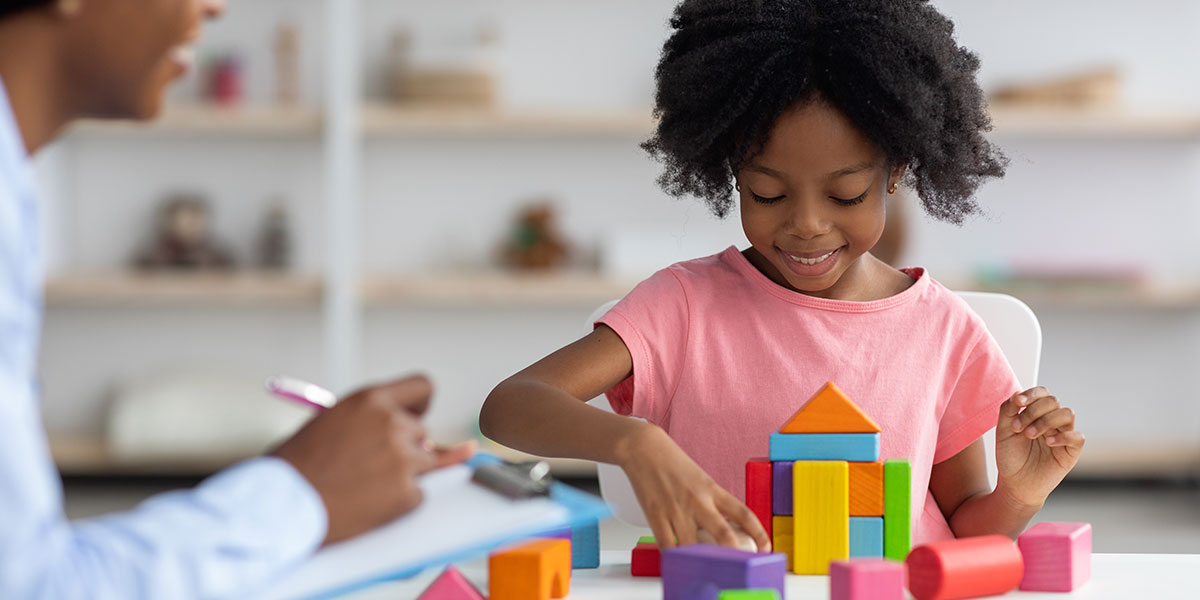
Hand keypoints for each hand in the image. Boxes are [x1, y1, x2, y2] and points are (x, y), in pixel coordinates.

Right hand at [272, 375, 474, 544]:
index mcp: (371, 400)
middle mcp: (392, 424)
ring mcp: (402, 459)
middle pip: (422, 432)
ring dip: (404, 474)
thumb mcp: (333, 423)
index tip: (415, 416)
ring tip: (364, 485)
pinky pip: (417, 494)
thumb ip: (373, 422)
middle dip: (404, 448)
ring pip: (425, 463)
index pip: (421, 387)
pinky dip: (399, 502)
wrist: (280, 504)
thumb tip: (422, 438)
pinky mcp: (406, 492)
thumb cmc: (296, 466)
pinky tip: (367, 503)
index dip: (419, 405)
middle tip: (371, 465)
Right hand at [615, 425, 770, 552]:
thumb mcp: (701, 479)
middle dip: (735, 554)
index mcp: (712, 490)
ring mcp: (676, 510)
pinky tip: (678, 561)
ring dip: (700, 561)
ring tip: (704, 567)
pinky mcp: (655, 516)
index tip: (766, 546)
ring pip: (693, 547)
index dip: (759, 532)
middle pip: (723, 533)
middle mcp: (697, 501)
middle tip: (740, 566)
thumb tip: (726, 527)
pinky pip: (667, 546)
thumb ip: (713, 502)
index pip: (743, 513)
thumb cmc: (672, 463)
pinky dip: (674, 557)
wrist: (644, 449)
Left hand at [995, 386, 1084, 507]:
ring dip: (1046, 421)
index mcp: (1036, 413)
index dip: (1032, 394)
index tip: (1018, 402)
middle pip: (1053, 401)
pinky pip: (1078, 437)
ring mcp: (1063, 435)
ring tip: (1029, 434)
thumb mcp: (1003, 432)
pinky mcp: (1071, 451)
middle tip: (1017, 428)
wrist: (1015, 484)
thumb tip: (1017, 393)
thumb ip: (1007, 411)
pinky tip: (1048, 443)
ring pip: (1067, 414)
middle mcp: (1052, 421)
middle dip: (1033, 411)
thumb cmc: (1010, 456)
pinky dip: (1063, 436)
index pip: (1042, 393)